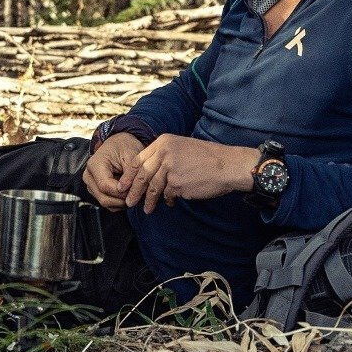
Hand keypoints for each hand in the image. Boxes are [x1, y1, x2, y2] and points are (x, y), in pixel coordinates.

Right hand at [82, 133, 141, 210]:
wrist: (119, 143)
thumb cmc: (125, 146)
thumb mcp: (131, 156)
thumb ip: (131, 175)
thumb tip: (132, 193)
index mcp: (95, 165)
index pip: (106, 186)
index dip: (122, 192)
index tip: (136, 190)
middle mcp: (89, 176)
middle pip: (104, 198)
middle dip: (122, 199)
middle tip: (138, 194)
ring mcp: (91, 184)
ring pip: (105, 203)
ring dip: (121, 202)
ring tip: (134, 192)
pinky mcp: (96, 190)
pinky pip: (107, 203)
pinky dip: (119, 202)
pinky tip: (128, 193)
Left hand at [123, 134, 259, 212]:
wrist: (228, 165)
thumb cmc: (207, 158)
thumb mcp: (182, 147)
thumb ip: (164, 156)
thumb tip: (147, 172)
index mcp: (164, 142)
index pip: (138, 159)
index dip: (129, 175)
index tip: (123, 185)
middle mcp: (164, 153)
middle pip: (142, 175)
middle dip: (133, 190)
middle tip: (128, 201)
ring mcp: (170, 169)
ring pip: (153, 187)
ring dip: (148, 200)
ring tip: (146, 209)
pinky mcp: (178, 183)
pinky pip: (168, 195)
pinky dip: (168, 200)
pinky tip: (171, 202)